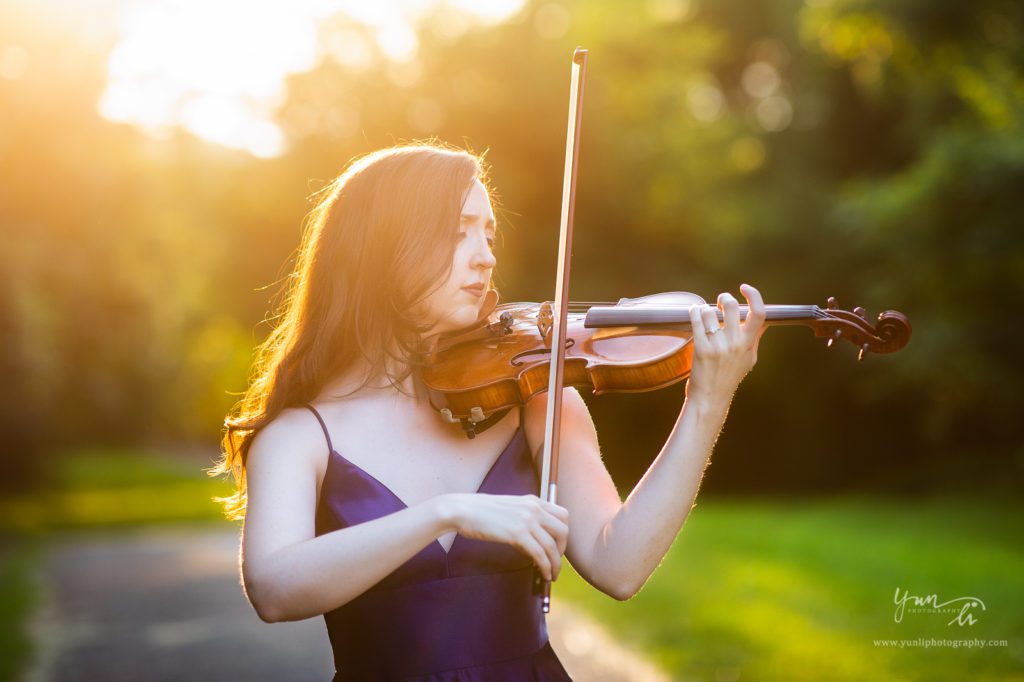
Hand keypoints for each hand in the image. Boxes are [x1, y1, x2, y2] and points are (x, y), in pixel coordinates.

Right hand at [446, 493, 568, 580]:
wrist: (463, 510)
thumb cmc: (481, 511)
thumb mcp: (510, 509)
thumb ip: (525, 519)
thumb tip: (535, 542)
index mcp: (533, 501)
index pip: (563, 515)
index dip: (564, 534)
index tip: (558, 547)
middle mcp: (534, 508)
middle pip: (563, 531)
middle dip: (562, 550)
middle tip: (555, 562)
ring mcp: (526, 520)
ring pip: (553, 546)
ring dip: (555, 564)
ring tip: (552, 575)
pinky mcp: (517, 534)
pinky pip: (540, 554)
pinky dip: (545, 567)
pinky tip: (543, 574)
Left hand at [685, 283, 766, 403]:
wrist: (711, 398)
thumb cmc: (729, 377)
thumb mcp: (749, 359)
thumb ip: (755, 338)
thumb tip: (764, 321)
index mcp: (748, 344)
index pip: (759, 314)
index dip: (754, 295)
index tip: (744, 288)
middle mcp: (735, 344)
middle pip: (732, 307)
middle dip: (725, 298)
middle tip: (721, 301)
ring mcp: (718, 346)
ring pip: (710, 312)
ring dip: (706, 308)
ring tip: (704, 313)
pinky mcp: (701, 349)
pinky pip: (697, 321)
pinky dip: (694, 312)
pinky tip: (694, 311)